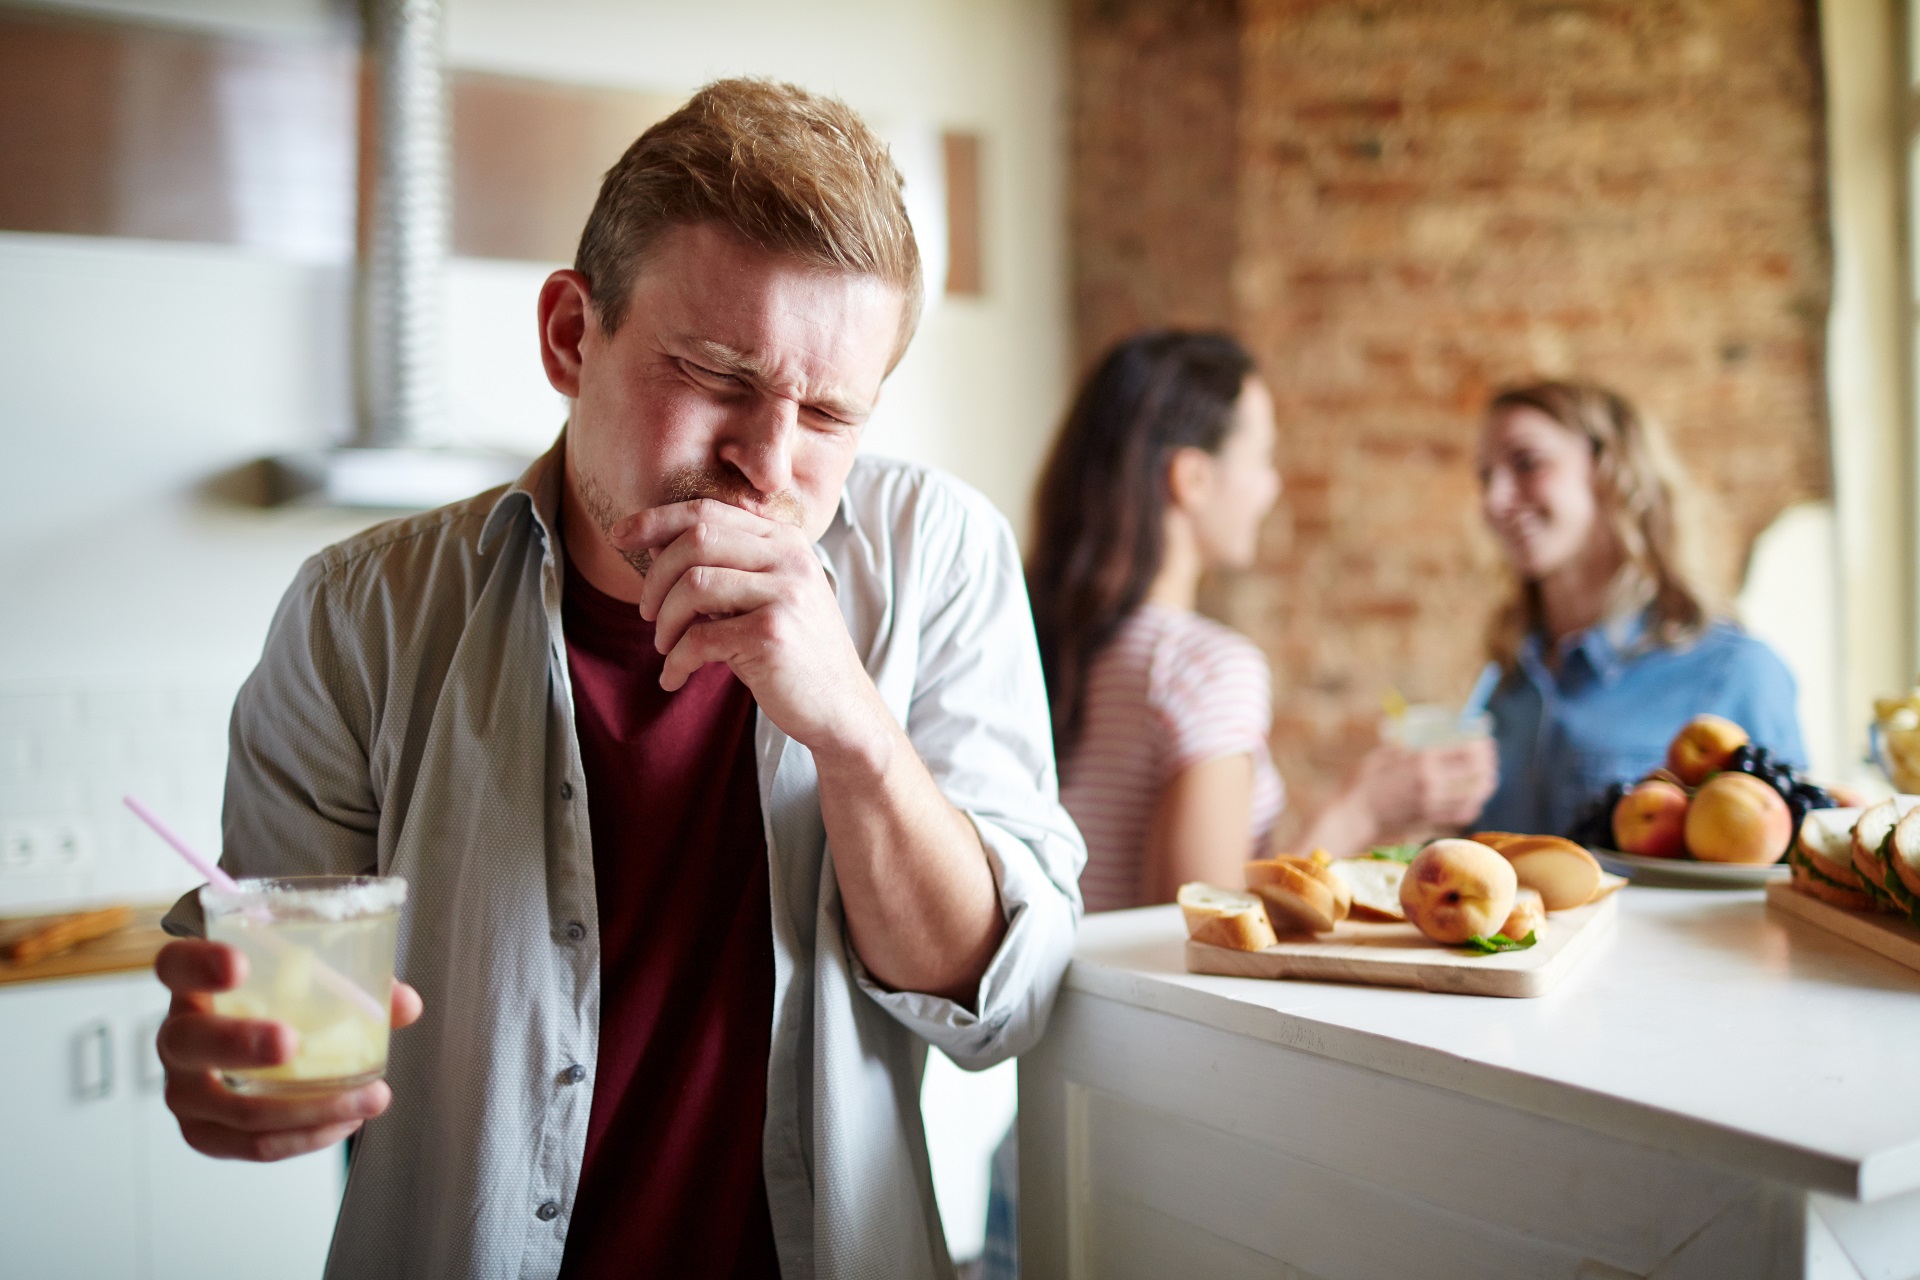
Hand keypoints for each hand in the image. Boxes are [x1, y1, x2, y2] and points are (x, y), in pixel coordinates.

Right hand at [154, 939, 422, 1161]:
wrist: (252, 1045)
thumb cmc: (279, 1004)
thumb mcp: (311, 982)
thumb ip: (355, 985)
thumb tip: (403, 1005)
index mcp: (194, 984)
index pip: (176, 964)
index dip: (200, 963)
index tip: (237, 964)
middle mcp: (178, 1036)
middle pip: (189, 1042)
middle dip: (241, 1043)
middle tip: (290, 1042)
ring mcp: (185, 1090)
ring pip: (227, 1108)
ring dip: (302, 1108)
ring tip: (364, 1098)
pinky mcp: (204, 1132)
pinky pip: (248, 1146)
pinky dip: (302, 1138)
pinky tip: (343, 1123)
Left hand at [615, 499, 890, 760]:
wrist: (840, 708)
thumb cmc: (794, 653)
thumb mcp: (765, 597)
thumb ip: (724, 567)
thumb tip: (655, 543)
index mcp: (784, 540)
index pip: (707, 511)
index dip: (654, 520)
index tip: (617, 536)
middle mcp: (789, 558)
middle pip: (695, 540)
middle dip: (655, 578)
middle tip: (646, 614)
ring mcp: (784, 594)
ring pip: (693, 585)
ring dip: (664, 621)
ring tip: (665, 647)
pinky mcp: (772, 635)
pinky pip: (699, 637)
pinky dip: (675, 661)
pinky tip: (674, 677)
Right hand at [1355, 737, 1499, 833]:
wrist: (1352, 818)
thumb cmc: (1360, 784)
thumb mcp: (1381, 756)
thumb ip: (1405, 750)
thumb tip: (1418, 744)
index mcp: (1421, 762)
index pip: (1466, 752)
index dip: (1481, 747)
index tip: (1486, 743)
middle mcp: (1433, 783)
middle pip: (1476, 774)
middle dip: (1489, 765)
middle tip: (1490, 760)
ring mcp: (1433, 806)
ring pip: (1474, 797)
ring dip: (1485, 787)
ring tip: (1488, 780)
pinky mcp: (1430, 822)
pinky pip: (1461, 815)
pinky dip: (1472, 807)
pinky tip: (1472, 801)